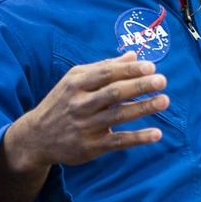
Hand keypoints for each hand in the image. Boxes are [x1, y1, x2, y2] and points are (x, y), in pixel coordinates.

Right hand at [0, 52, 169, 175]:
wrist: (36, 138)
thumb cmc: (62, 103)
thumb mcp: (75, 81)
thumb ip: (105, 67)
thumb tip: (134, 55)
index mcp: (76, 84)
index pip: (106, 74)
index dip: (129, 70)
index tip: (151, 67)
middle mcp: (80, 104)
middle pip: (114, 93)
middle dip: (139, 85)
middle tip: (162, 80)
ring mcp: (85, 126)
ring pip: (119, 115)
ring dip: (143, 108)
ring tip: (164, 100)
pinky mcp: (91, 146)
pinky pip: (119, 141)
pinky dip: (138, 138)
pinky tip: (157, 133)